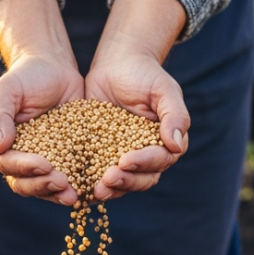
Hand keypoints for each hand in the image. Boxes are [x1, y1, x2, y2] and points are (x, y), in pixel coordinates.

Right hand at [0, 0, 82, 205]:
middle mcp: (17, 158)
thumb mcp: (8, 90)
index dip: (25, 168)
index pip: (7, 164)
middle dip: (43, 186)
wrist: (55, 69)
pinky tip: (90, 190)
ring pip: (45, 187)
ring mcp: (41, 161)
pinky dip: (78, 187)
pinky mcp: (64, 160)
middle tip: (63, 184)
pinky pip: (69, 179)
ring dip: (58, 194)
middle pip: (25, 183)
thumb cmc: (27, 76)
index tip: (44, 165)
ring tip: (74, 196)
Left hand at [84, 0, 189, 201]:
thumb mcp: (163, 89)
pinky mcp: (101, 155)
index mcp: (166, 143)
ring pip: (121, 183)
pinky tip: (78, 188)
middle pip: (142, 179)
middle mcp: (147, 155)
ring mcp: (123, 157)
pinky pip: (97, 174)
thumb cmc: (145, 73)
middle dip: (125, 182)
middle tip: (106, 179)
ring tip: (94, 190)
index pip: (159, 161)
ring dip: (110, 189)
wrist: (117, 64)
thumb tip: (175, 145)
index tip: (125, 160)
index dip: (144, 163)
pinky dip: (89, 184)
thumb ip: (175, 115)